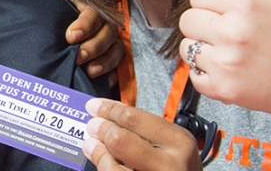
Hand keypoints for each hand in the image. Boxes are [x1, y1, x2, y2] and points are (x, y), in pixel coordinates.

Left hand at [27, 0, 123, 78]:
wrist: (38, 15)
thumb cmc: (42, 0)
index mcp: (85, 1)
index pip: (94, 12)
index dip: (86, 24)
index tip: (70, 37)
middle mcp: (99, 19)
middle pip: (109, 32)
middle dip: (95, 46)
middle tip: (78, 58)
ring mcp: (104, 37)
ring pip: (117, 48)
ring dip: (106, 62)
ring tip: (89, 72)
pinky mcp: (105, 55)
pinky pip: (117, 65)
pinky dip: (112, 74)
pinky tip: (104, 82)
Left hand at [81, 98, 200, 170]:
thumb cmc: (179, 169)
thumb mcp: (172, 146)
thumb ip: (144, 130)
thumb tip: (108, 114)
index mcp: (179, 142)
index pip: (133, 118)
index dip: (108, 110)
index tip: (95, 106)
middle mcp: (169, 164)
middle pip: (120, 140)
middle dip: (101, 129)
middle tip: (92, 125)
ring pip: (112, 166)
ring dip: (98, 151)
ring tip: (92, 144)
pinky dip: (103, 166)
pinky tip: (101, 161)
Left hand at [178, 0, 270, 131]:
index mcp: (242, 2)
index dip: (211, 4)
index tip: (230, 14)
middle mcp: (231, 30)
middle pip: (187, 20)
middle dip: (204, 26)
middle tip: (230, 34)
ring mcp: (225, 60)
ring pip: (186, 47)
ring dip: (203, 50)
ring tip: (231, 52)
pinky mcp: (220, 87)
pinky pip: (193, 74)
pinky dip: (207, 75)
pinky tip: (231, 71)